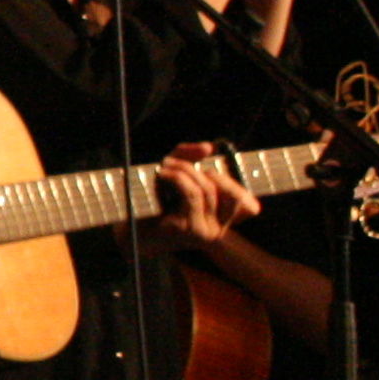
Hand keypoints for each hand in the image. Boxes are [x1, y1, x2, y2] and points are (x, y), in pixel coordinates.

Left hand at [144, 142, 261, 249]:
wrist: (129, 230)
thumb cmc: (153, 201)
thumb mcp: (174, 173)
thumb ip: (191, 156)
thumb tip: (209, 147)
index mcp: (222, 222)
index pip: (249, 206)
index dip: (234, 183)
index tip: (209, 169)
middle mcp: (220, 230)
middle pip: (230, 191)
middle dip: (206, 171)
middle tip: (178, 163)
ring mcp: (208, 232)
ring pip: (208, 189)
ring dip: (186, 170)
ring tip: (166, 165)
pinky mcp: (191, 229)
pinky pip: (193, 194)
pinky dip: (179, 178)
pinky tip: (164, 173)